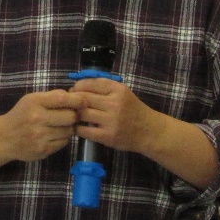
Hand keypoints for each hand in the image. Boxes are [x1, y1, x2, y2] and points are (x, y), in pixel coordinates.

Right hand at [0, 89, 84, 161]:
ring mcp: (40, 136)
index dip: (77, 100)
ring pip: (69, 131)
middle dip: (74, 116)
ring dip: (69, 128)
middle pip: (70, 116)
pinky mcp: (43, 149)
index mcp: (34, 102)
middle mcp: (37, 118)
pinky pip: (64, 142)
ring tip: (59, 126)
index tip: (84, 102)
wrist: (3, 138)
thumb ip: (53, 96)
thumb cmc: (21, 115)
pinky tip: (53, 135)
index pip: (63, 99)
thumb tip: (77, 96)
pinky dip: (62, 138)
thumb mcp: (32, 99)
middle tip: (71, 116)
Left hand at [71, 78, 219, 188]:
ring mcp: (111, 120)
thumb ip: (104, 88)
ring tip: (73, 115)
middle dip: (73, 100)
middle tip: (70, 104)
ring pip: (82, 114)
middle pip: (83, 98)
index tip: (74, 91)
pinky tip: (79, 127)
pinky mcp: (108, 136)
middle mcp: (115, 103)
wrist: (149, 131)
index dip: (78, 86)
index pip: (91, 83)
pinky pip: (85, 130)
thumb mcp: (123, 93)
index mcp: (118, 89)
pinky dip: (78, 128)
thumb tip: (77, 86)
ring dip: (74, 114)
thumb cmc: (133, 110)